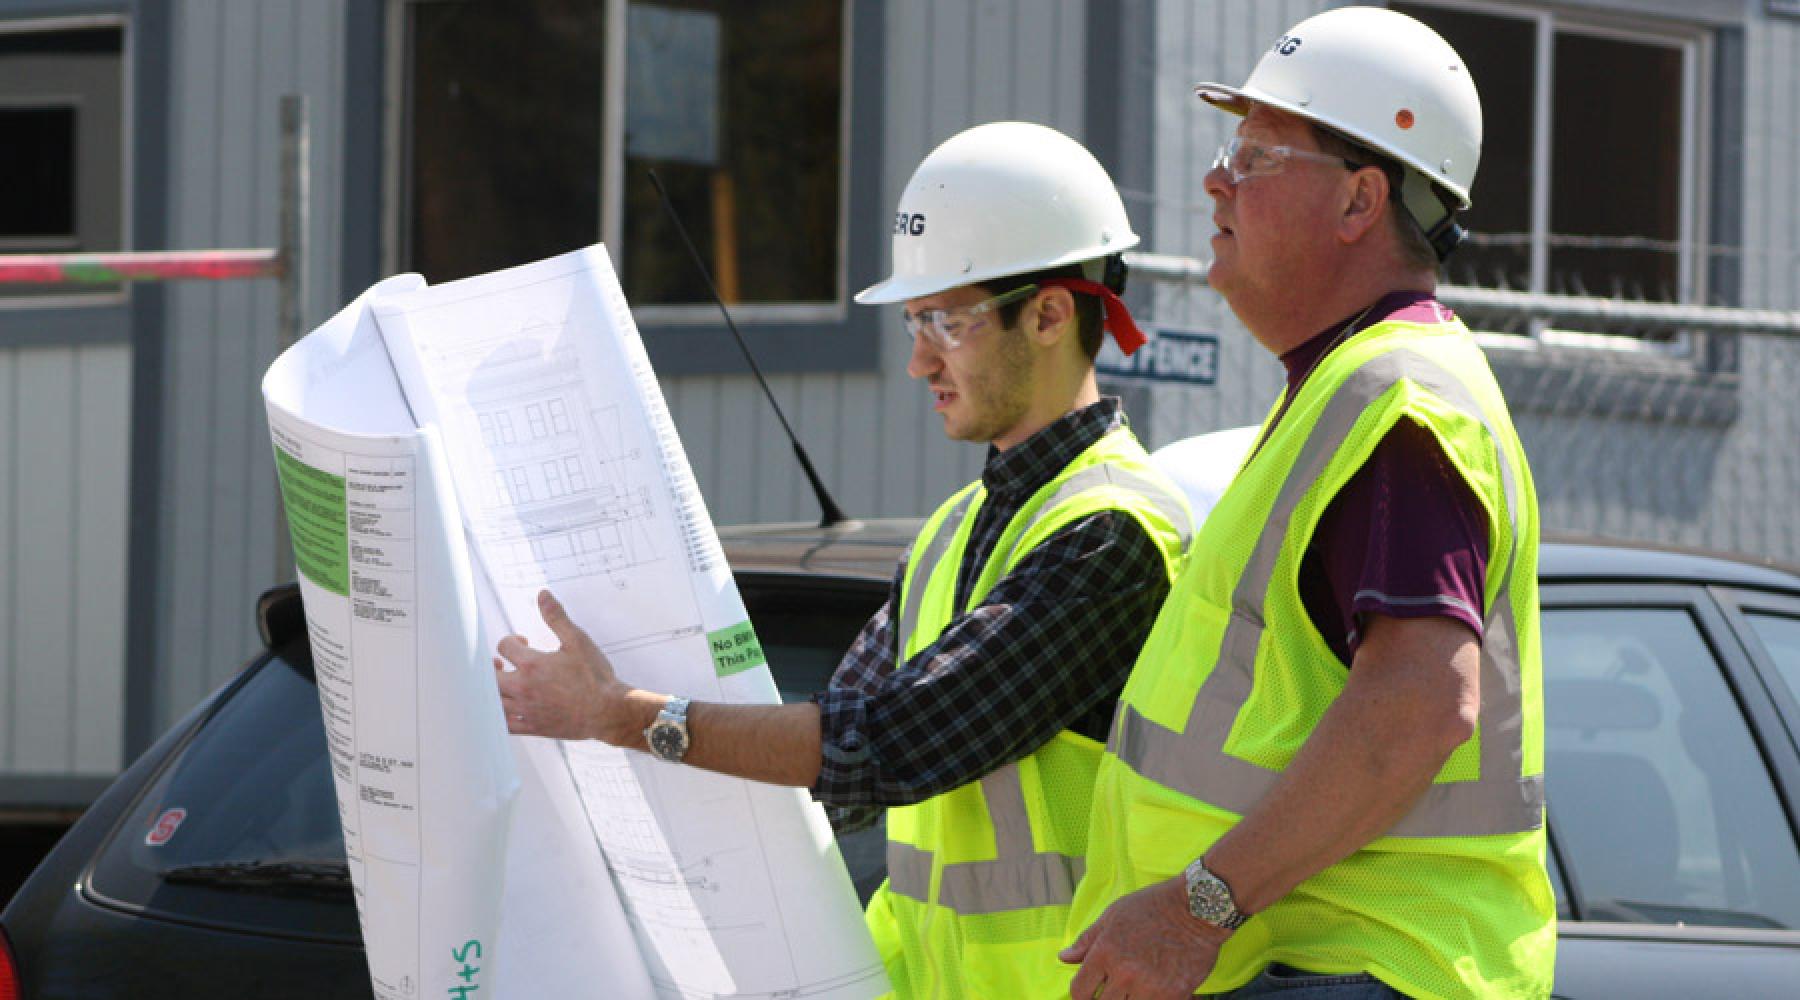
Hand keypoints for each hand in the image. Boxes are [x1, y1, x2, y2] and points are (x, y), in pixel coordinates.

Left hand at [494, 589, 630, 741]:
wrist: (608, 710)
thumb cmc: (595, 677)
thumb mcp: (578, 641)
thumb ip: (557, 617)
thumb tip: (543, 595)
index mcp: (533, 665)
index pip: (504, 647)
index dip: (512, 641)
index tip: (523, 643)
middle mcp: (524, 688)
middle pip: (490, 676)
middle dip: (494, 665)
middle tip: (502, 662)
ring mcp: (527, 709)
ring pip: (494, 700)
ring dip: (494, 688)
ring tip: (502, 681)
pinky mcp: (533, 726)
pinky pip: (506, 725)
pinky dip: (500, 716)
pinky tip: (507, 707)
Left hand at [1061, 876, 1228, 998]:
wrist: (1198, 908)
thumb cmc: (1153, 907)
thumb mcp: (1114, 915)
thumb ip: (1087, 940)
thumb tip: (1064, 958)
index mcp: (1105, 952)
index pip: (1079, 991)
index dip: (1082, 996)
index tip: (1090, 994)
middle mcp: (1124, 972)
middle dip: (1106, 999)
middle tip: (1118, 988)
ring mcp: (1150, 986)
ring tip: (1138, 987)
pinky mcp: (1174, 995)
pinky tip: (1158, 989)